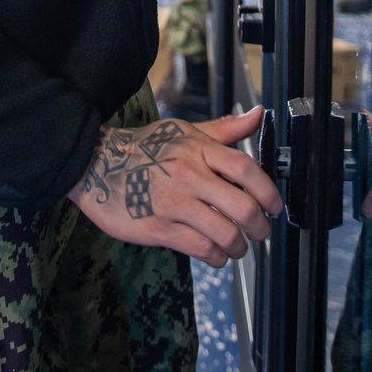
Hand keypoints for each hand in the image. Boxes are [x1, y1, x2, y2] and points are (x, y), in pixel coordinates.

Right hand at [68, 104, 282, 267]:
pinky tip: (214, 253)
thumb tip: (260, 115)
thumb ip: (224, 129)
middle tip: (260, 232)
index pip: (245, 169)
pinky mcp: (159, 227)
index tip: (274, 206)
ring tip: (237, 246)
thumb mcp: (184, 131)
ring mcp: (174, 202)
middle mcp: (189, 174)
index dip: (268, 191)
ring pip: (225, 234)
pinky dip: (216, 257)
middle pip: (242, 207)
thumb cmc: (145, 148)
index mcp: (197, 148)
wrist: (96, 164)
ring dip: (239, 247)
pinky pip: (202, 249)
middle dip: (260, 227)